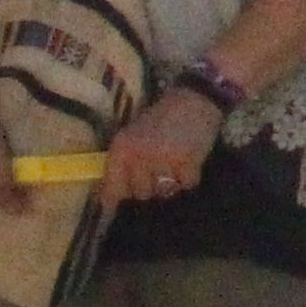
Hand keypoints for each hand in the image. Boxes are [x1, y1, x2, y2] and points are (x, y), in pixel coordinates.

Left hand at [102, 83, 218, 203]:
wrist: (194, 100)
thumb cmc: (161, 119)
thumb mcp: (133, 136)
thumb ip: (122, 163)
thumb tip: (111, 196)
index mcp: (122, 148)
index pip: (112, 186)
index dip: (113, 198)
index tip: (112, 206)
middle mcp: (139, 156)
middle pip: (141, 193)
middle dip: (149, 185)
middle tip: (158, 168)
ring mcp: (163, 160)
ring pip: (164, 191)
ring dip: (170, 182)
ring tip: (174, 163)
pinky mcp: (186, 162)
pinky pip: (186, 184)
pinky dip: (190, 176)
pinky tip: (189, 159)